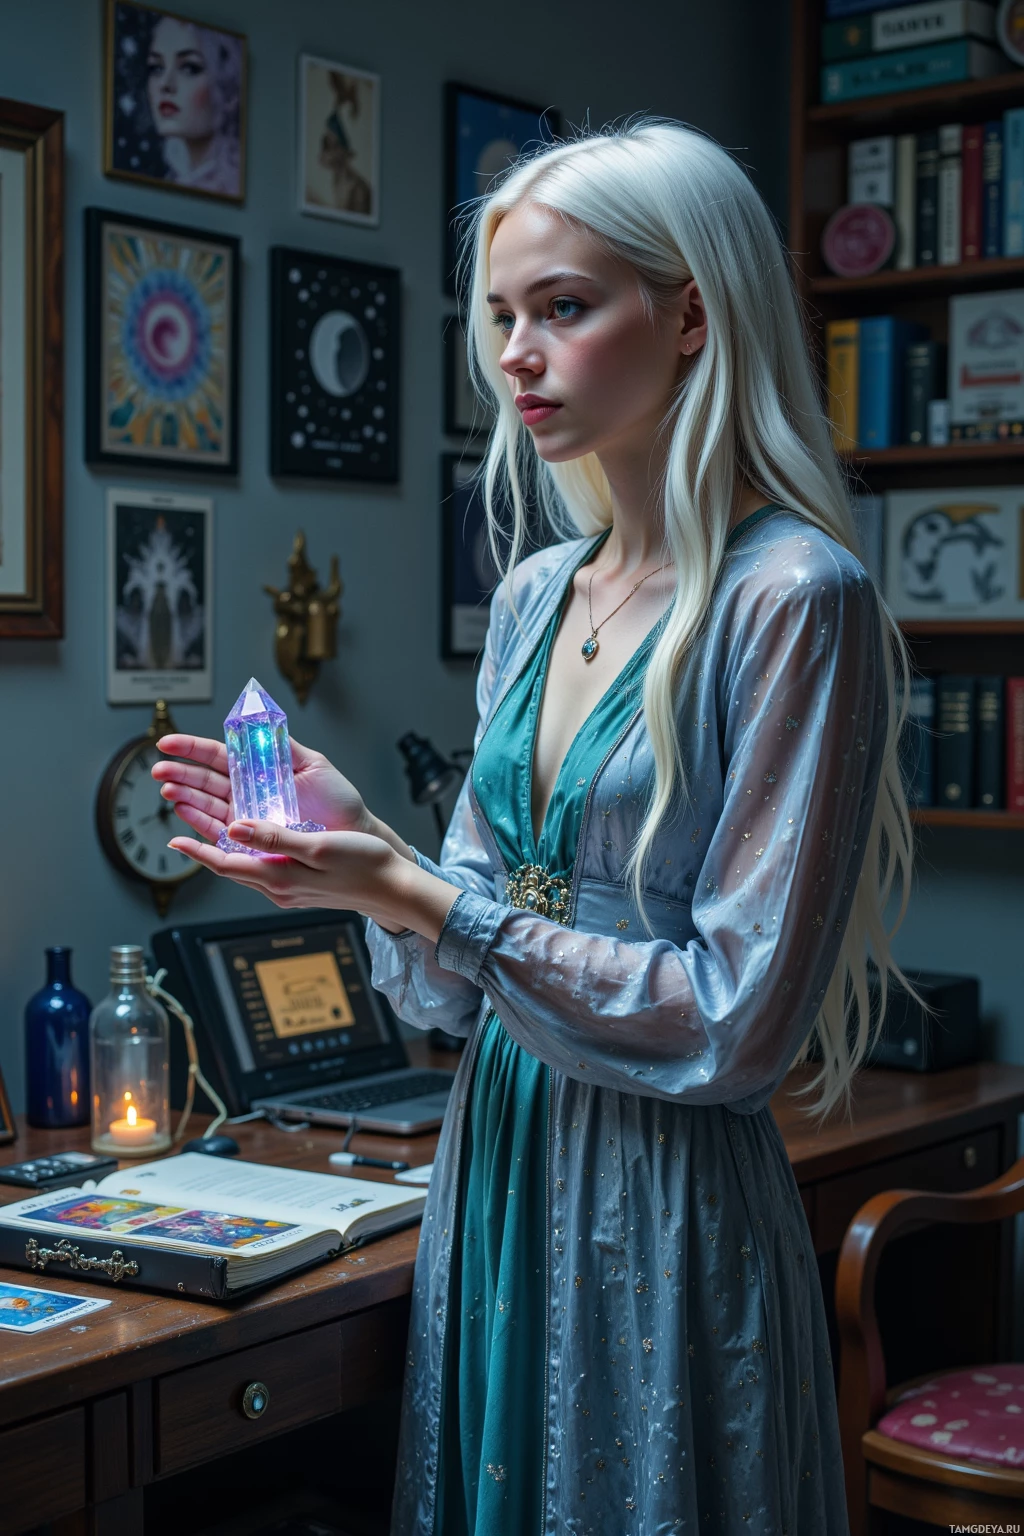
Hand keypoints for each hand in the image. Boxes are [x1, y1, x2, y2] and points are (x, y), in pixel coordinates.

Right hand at [151, 733, 369, 846]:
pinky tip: (183, 812)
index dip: (192, 749)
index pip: (219, 756)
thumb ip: (284, 746)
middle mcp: (248, 794)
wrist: (355, 837)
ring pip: (207, 805)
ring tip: (168, 789)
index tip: (168, 743)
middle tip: (160, 770)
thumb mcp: (314, 765)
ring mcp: (247, 818)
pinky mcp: (250, 842)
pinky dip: (198, 823)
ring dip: (185, 797)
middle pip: (206, 780)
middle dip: (181, 773)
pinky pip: (219, 833)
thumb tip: (260, 722)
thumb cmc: (340, 802)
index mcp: (260, 771)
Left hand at [167, 819, 458, 940]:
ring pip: (243, 866)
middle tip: (183, 816)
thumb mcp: (317, 846)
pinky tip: (248, 837)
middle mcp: (277, 887)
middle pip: (228, 865)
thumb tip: (235, 827)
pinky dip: (246, 851)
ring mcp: (288, 888)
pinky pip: (261, 867)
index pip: (225, 864)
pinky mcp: (299, 885)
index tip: (173, 839)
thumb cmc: (362, 864)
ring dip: (222, 846)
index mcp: (278, 878)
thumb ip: (275, 838)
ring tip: (204, 825)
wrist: (393, 887)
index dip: (197, 850)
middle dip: (202, 843)